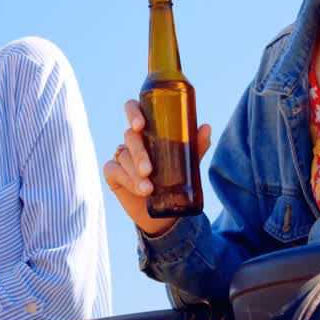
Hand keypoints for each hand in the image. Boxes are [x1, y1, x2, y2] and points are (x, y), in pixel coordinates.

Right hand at [103, 99, 211, 236]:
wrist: (166, 210)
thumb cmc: (177, 179)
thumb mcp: (188, 163)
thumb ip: (196, 146)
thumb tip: (206, 127)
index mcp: (148, 130)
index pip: (134, 109)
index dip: (133, 112)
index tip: (140, 125)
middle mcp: (132, 140)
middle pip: (130, 136)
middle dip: (139, 153)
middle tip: (148, 170)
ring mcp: (121, 155)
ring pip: (123, 155)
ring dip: (134, 173)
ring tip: (148, 189)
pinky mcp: (112, 172)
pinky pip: (114, 171)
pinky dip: (128, 180)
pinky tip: (139, 190)